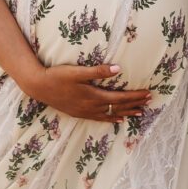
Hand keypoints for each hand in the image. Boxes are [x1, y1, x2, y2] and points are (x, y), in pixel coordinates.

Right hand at [22, 63, 151, 121]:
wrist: (38, 87)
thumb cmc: (57, 76)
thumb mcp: (77, 71)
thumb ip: (98, 71)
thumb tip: (118, 69)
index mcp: (93, 96)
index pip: (120, 98)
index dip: (135, 96)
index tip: (147, 94)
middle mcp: (91, 107)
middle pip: (118, 108)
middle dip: (134, 104)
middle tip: (149, 102)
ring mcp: (85, 112)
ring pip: (111, 115)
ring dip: (126, 113)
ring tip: (139, 113)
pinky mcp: (79, 113)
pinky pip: (100, 118)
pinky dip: (111, 119)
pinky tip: (117, 120)